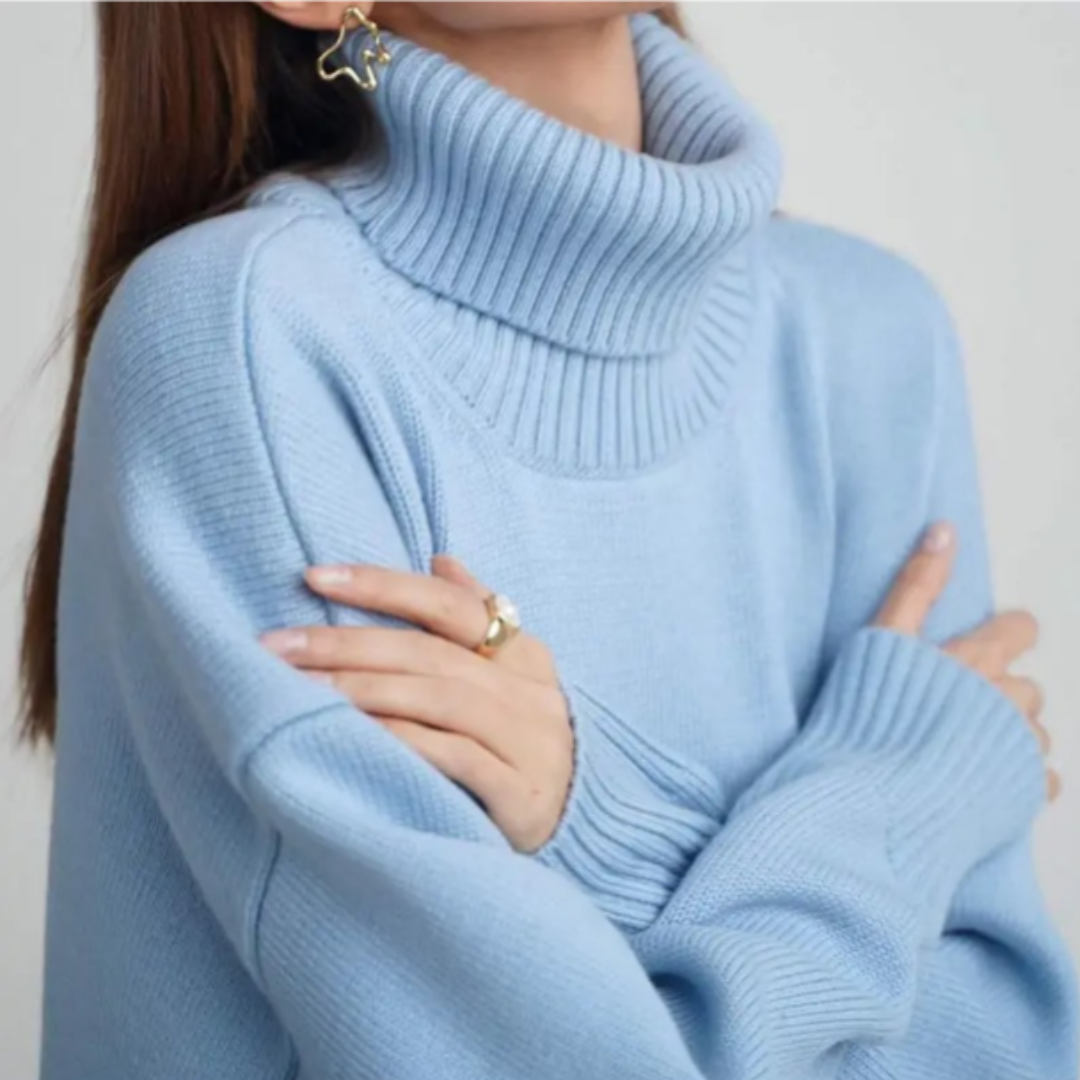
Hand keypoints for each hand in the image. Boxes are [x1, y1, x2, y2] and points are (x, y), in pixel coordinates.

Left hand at [258, 555, 573, 852]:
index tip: (313, 576)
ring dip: (364, 689)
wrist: (580, 827)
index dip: (382, 585)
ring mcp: (529, 742)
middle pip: (430, 653)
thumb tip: (441, 561)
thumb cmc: (522, 746)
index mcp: (525, 655)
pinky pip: (455, 757)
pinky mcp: (520, 793)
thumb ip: (477, 618)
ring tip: (300, 688)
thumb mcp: (512, 678)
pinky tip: (354, 735)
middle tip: (278, 645)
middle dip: (348, 643)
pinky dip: (402, 740)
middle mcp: (529, 692)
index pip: (449, 604)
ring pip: (438, 699)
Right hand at [873, 520, 1059, 801]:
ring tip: (962, 749)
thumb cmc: (874, 714)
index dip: (1005, 634)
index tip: (982, 649)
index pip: (1019, 629)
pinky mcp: (1024, 794)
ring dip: (1008, 737)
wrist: (875, 798)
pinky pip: (1039, 781)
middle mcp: (1012, 701)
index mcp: (982, 660)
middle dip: (1001, 694)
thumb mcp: (884, 638)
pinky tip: (981, 783)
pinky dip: (1018, 779)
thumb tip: (943, 530)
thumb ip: (917, 585)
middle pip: (1027, 687)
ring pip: (1033, 734)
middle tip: (956, 709)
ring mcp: (1021, 750)